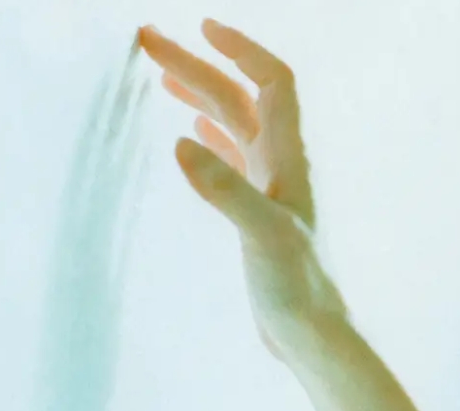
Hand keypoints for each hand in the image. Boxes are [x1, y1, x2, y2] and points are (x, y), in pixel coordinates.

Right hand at [138, 20, 347, 363]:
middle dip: (195, 64)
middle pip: (237, 95)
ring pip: (230, 122)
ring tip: (161, 75)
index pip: (272, 81)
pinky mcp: (254, 209)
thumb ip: (223, 189)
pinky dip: (208, 133)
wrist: (311, 332)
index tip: (201, 27)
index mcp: (288, 157)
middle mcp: (279, 162)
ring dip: (197, 93)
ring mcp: (266, 185)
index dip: (241, 48)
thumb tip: (179, 141)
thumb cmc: (298, 287)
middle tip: (147, 42)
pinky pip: (229, 155)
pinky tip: (192, 131)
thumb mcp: (262, 235)